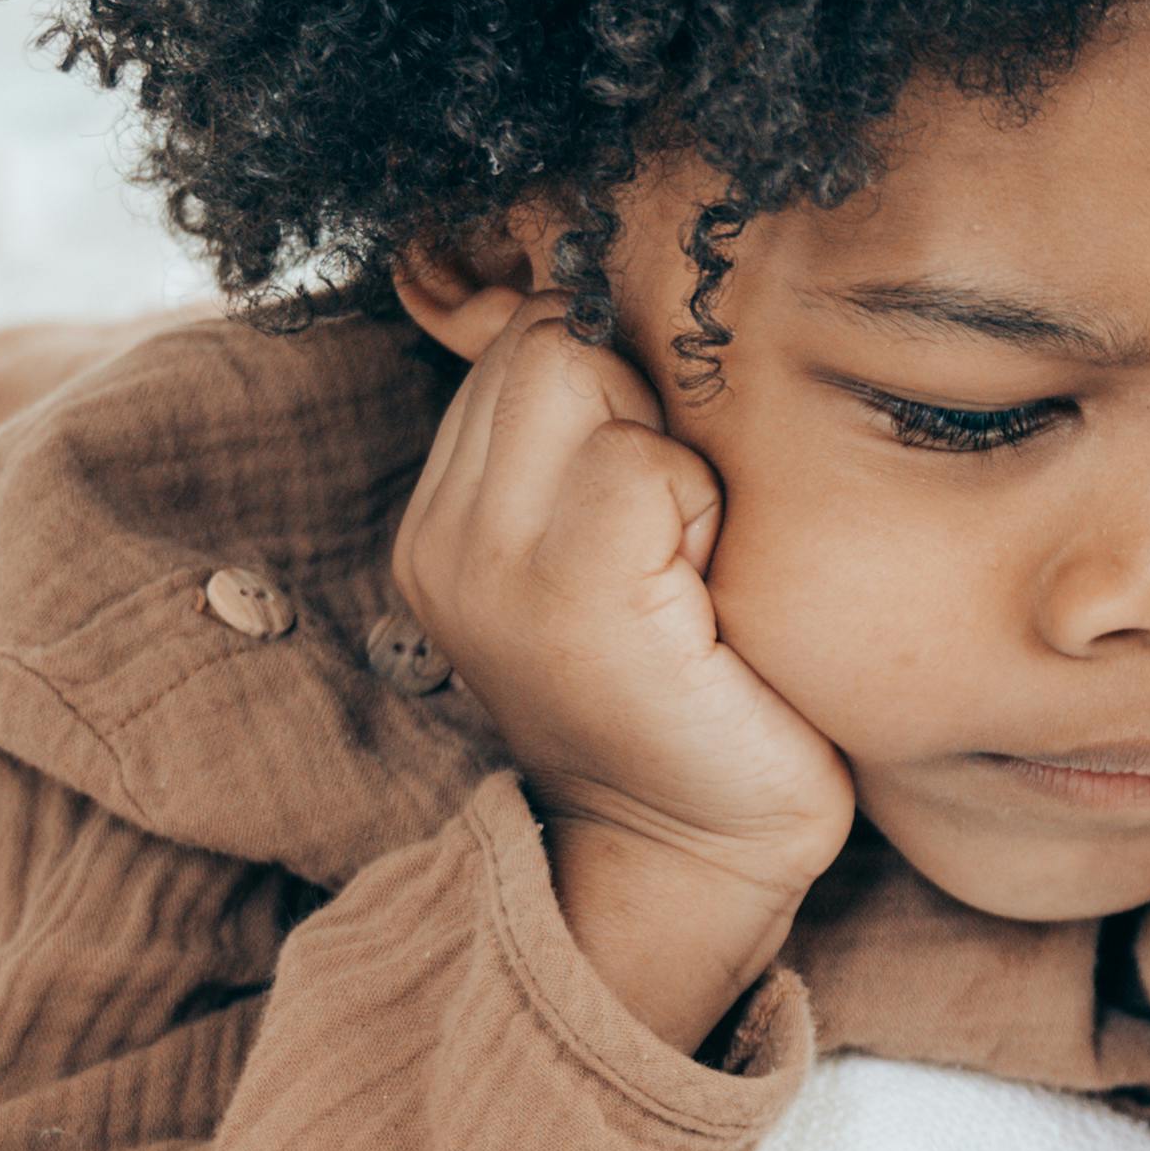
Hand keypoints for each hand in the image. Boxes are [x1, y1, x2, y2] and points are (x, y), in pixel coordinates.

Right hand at [391, 297, 853, 1043]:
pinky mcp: (566, 598)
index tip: (664, 488)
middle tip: (685, 524)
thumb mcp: (620, 549)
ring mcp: (487, 567)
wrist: (696, 857)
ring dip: (671, 450)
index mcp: (448, 520)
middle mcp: (443, 537)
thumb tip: (593, 292)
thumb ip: (589, 439)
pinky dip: (699, 502)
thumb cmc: (698, 694)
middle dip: (640, 395)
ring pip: (584, 373)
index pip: (522, 336)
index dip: (619, 378)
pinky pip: (639, 461)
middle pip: (546, 335)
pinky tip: (706, 593)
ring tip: (691, 561)